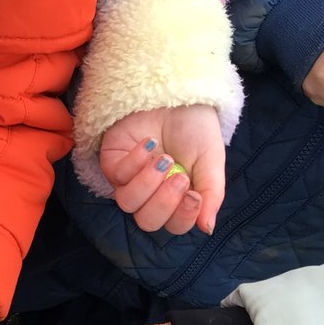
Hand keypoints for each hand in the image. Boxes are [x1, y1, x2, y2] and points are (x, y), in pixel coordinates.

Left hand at [98, 105, 225, 234]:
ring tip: (165, 159)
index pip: (174, 225)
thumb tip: (207, 229)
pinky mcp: (112, 162)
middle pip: (147, 221)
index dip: (182, 217)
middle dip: (164, 203)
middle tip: (179, 177)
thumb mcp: (211, 160)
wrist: (180, 96)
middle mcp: (150, 194)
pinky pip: (116, 175)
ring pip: (127, 203)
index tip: (194, 195)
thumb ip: (211, 193)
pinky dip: (135, 161)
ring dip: (147, 184)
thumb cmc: (196, 129)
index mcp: (176, 198)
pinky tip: (150, 143)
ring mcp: (128, 180)